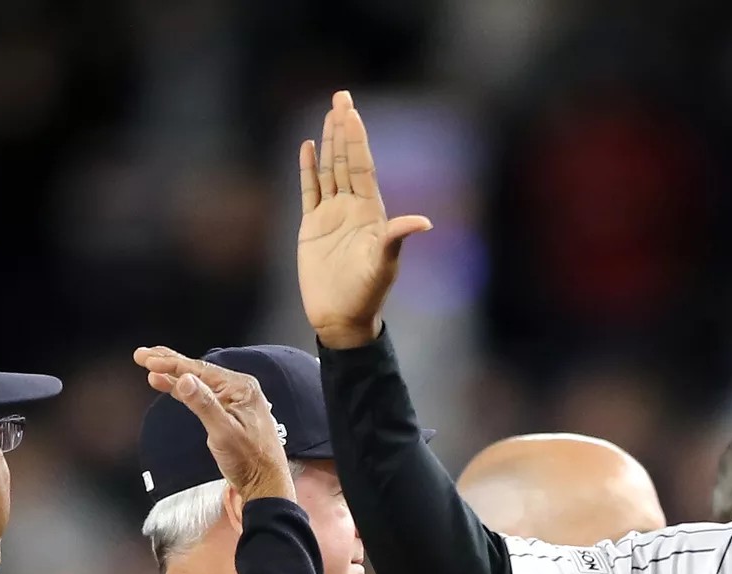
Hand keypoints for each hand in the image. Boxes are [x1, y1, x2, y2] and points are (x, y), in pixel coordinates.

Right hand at [131, 350, 298, 504]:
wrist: (265, 484)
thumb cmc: (250, 462)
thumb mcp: (224, 433)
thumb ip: (204, 405)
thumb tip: (185, 379)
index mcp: (241, 389)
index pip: (200, 370)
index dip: (171, 364)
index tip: (148, 360)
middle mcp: (239, 390)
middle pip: (197, 371)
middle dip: (168, 362)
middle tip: (142, 355)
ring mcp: (234, 401)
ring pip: (197, 382)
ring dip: (173, 375)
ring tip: (149, 366)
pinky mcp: (228, 413)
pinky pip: (201, 395)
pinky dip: (183, 389)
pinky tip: (169, 385)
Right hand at [297, 90, 432, 349]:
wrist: (341, 318)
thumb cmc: (367, 294)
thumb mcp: (385, 264)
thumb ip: (397, 238)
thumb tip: (424, 222)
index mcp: (370, 212)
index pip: (362, 167)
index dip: (357, 139)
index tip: (352, 112)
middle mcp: (352, 208)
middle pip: (346, 160)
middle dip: (344, 129)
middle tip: (341, 97)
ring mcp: (331, 216)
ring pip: (328, 170)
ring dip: (328, 142)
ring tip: (328, 114)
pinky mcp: (311, 228)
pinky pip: (308, 191)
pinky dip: (307, 169)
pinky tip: (308, 147)